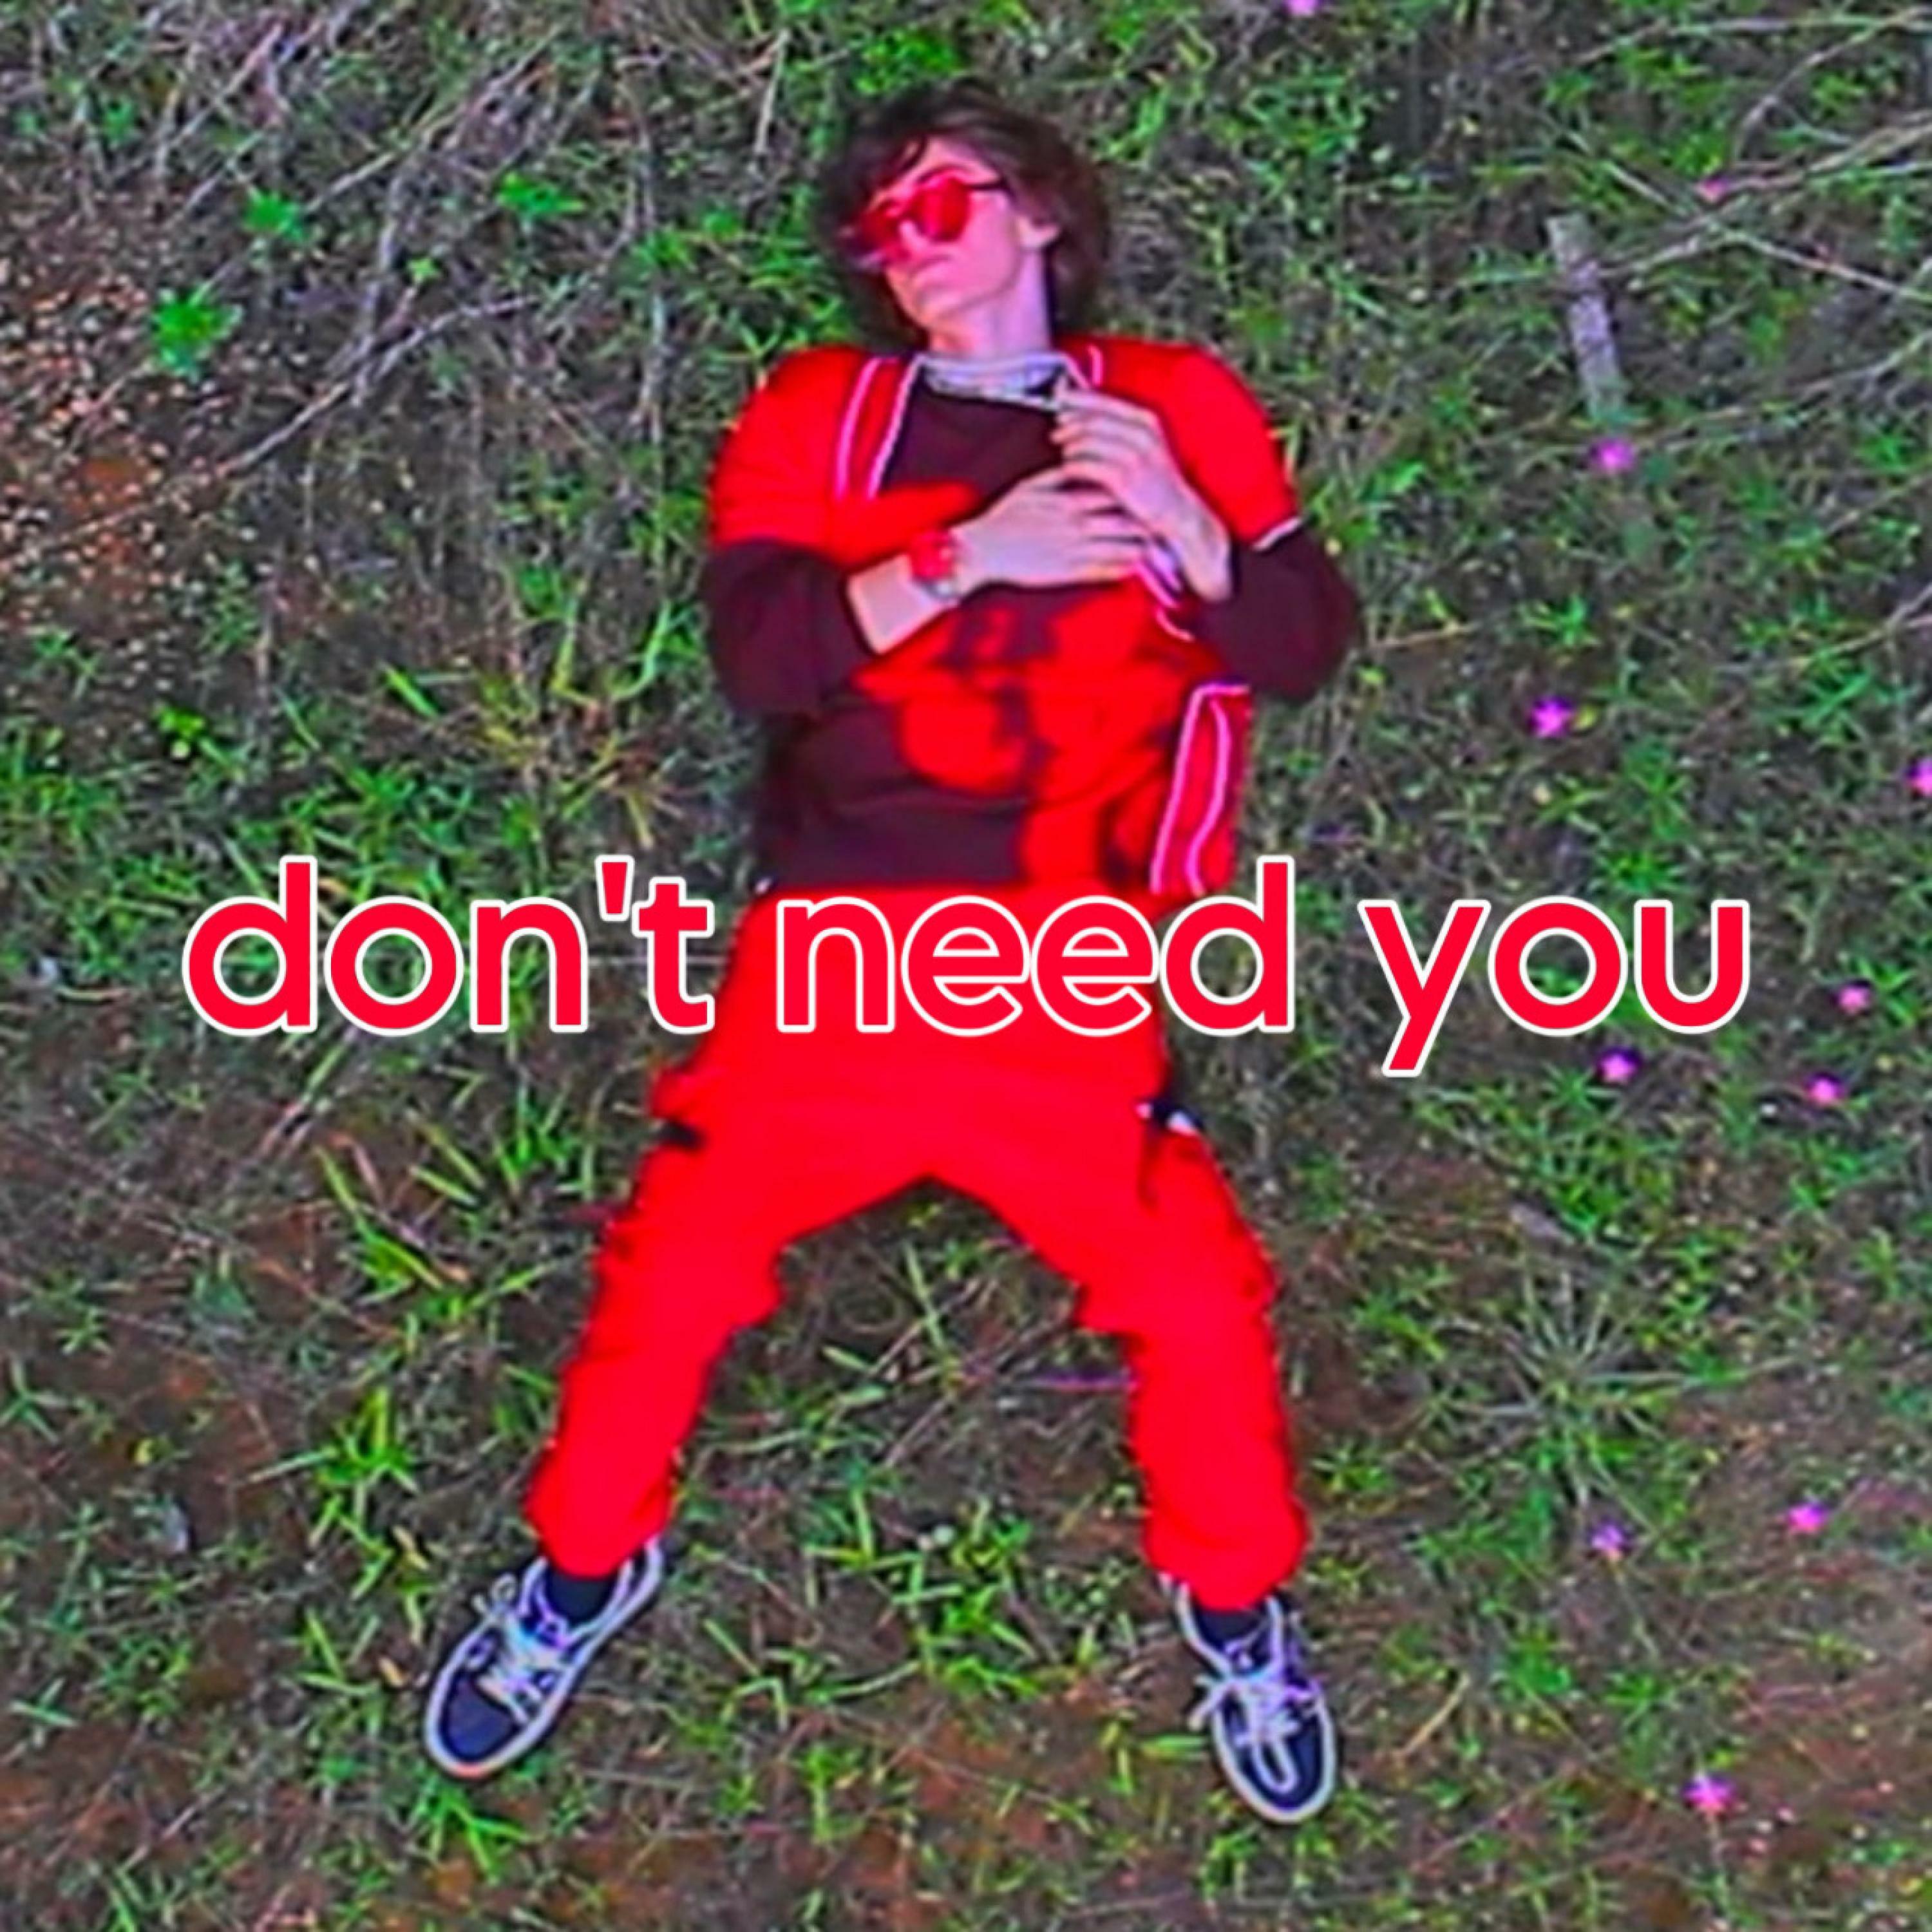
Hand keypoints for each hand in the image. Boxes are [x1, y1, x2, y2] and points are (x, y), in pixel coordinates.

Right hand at [955, 466, 1154, 591]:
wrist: (981, 551)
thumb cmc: (1002, 519)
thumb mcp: (1028, 487)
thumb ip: (1057, 476)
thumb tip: (1078, 464)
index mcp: (1067, 500)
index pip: (1111, 490)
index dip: (1131, 491)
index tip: (1144, 490)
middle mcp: (1075, 523)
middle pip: (1123, 518)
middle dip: (1144, 519)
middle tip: (1160, 519)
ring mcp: (1074, 549)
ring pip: (1119, 545)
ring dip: (1140, 544)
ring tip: (1154, 543)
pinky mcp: (1068, 572)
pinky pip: (1103, 570)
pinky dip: (1122, 567)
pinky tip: (1134, 566)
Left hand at [1047, 389, 1202, 547]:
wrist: (1176, 510)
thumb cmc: (1154, 478)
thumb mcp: (1144, 444)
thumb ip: (1119, 427)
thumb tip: (1083, 414)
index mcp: (1145, 420)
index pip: (1103, 401)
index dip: (1077, 401)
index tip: (1059, 402)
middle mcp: (1140, 433)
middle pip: (1092, 420)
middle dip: (1069, 425)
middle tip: (1056, 434)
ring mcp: (1133, 455)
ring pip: (1087, 441)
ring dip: (1070, 446)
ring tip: (1065, 455)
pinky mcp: (1123, 478)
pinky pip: (1087, 465)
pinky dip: (1073, 466)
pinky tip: (1069, 470)